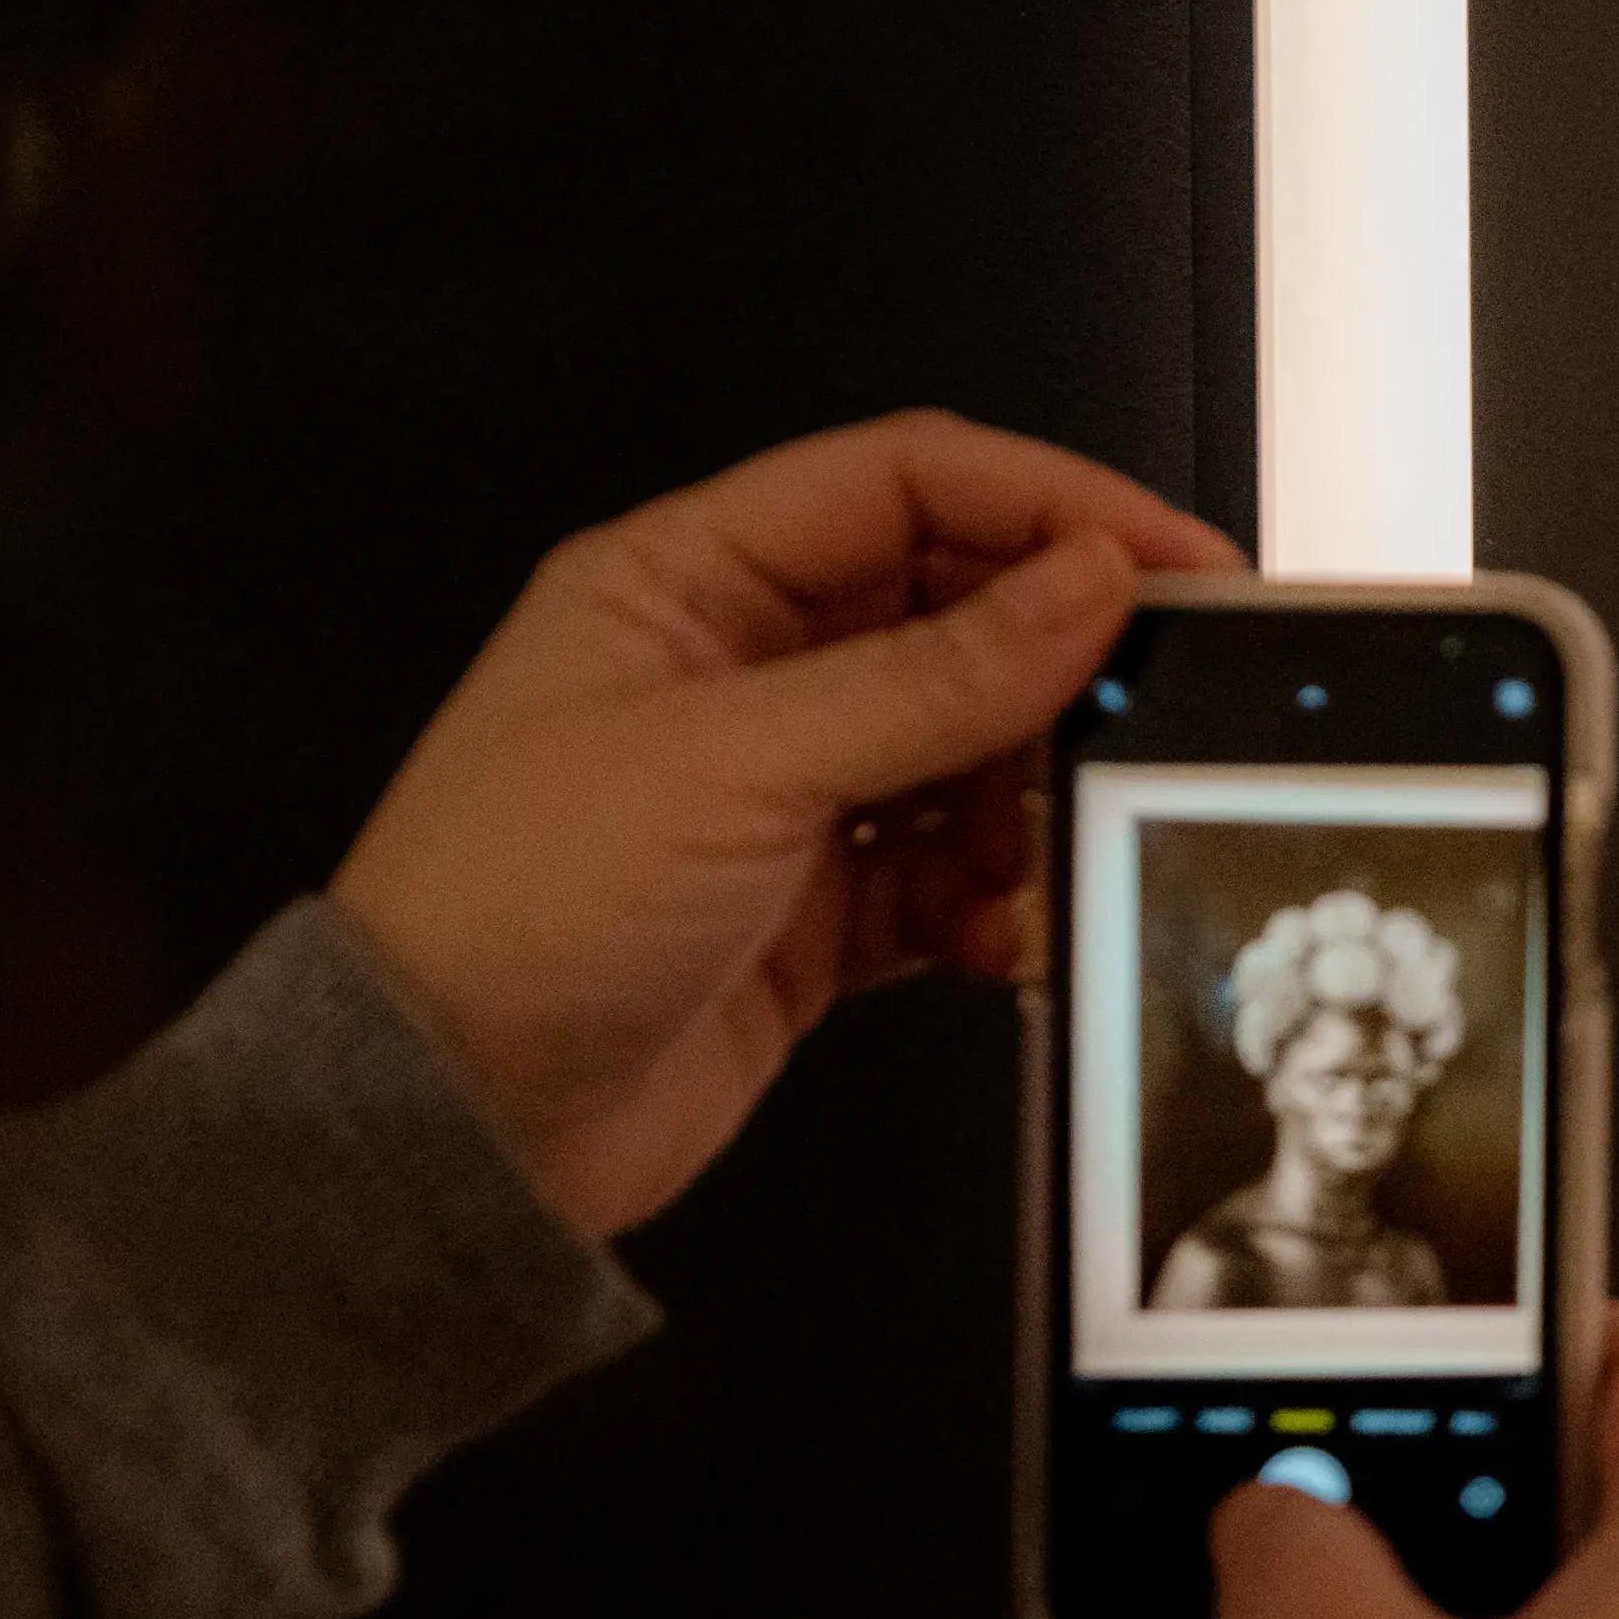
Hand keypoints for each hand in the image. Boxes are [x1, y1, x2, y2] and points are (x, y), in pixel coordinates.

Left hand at [331, 409, 1243, 1235]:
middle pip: (955, 611)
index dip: (1051, 504)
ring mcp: (781, 794)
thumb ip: (933, 675)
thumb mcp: (738, 764)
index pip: (906, 485)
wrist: (446, 1133)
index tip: (1171, 559)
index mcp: (687, 581)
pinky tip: (993, 930)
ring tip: (1047, 843)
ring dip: (1029, 796)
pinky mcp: (814, 910)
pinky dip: (993, 899)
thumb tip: (1088, 585)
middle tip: (1163, 701)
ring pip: (969, 749)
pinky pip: (951, 873)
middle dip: (1062, 660)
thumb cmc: (509, 917)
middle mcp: (740, 672)